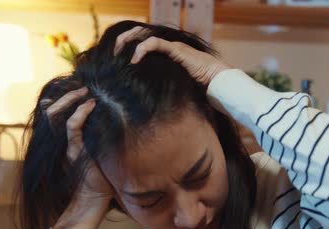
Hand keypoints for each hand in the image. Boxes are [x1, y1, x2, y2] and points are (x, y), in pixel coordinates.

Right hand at [44, 87, 113, 228]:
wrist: (97, 198)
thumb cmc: (103, 174)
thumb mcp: (101, 148)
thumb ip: (100, 133)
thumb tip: (111, 116)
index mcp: (67, 138)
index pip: (56, 112)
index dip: (61, 97)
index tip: (77, 86)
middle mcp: (63, 140)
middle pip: (51, 110)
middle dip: (65, 94)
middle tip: (82, 86)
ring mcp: (66, 144)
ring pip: (56, 115)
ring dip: (70, 99)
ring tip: (85, 91)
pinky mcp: (74, 151)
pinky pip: (72, 127)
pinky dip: (80, 113)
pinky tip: (91, 105)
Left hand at [114, 27, 231, 85]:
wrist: (216, 83)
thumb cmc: (197, 88)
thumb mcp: (169, 85)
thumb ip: (156, 84)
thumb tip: (136, 96)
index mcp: (164, 52)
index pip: (141, 41)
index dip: (127, 45)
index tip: (114, 59)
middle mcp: (167, 45)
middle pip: (140, 32)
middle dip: (123, 39)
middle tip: (112, 52)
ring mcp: (172, 45)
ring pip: (144, 33)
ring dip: (128, 41)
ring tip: (118, 53)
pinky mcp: (176, 49)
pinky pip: (154, 43)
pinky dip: (142, 49)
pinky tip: (134, 60)